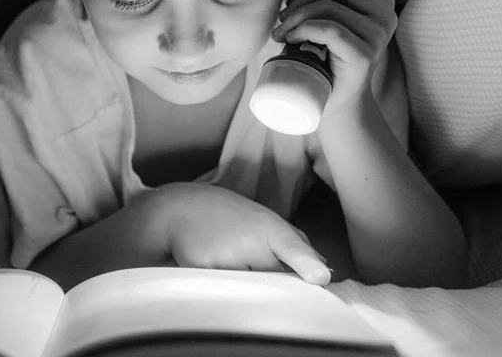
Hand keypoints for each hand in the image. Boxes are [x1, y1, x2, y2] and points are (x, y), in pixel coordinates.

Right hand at [148, 183, 330, 284]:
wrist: (179, 208)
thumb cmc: (228, 217)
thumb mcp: (264, 221)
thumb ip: (295, 246)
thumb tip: (322, 270)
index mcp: (268, 227)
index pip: (291, 247)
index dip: (306, 263)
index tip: (320, 277)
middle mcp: (248, 241)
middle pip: (275, 284)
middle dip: (273, 282)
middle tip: (249, 258)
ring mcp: (225, 257)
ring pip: (251, 291)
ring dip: (247, 285)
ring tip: (228, 258)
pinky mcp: (202, 270)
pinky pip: (224, 292)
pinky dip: (222, 286)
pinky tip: (211, 262)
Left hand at [270, 0, 396, 114]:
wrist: (336, 100)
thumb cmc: (327, 56)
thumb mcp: (332, 17)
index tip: (292, 3)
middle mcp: (386, 12)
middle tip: (283, 18)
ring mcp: (379, 34)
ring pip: (327, 5)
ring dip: (294, 16)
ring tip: (281, 33)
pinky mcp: (365, 54)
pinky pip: (328, 29)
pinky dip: (301, 30)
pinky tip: (290, 40)